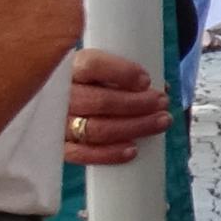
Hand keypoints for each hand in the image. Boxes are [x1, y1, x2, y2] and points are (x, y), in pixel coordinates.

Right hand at [63, 46, 169, 166]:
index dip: (122, 73)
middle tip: (162, 102)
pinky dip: (109, 154)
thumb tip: (162, 87)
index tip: (146, 80)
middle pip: (101, 101)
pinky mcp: (59, 146)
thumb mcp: (103, 68)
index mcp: (70, 67)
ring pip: (97, 129)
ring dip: (134, 127)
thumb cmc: (91, 81)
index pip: (92, 66)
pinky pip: (81, 154)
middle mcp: (60, 95)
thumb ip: (127, 74)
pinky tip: (133, 150)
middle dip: (137, 104)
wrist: (61, 99)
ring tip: (160, 122)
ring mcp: (58, 122)